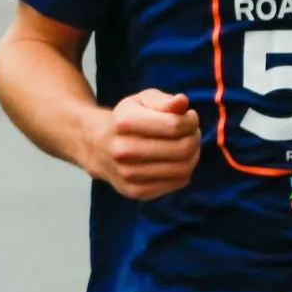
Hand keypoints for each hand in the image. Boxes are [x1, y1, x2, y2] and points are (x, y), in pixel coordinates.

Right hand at [84, 89, 201, 200]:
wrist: (97, 147)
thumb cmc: (126, 119)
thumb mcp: (141, 101)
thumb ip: (163, 100)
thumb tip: (182, 102)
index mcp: (124, 122)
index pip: (175, 125)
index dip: (191, 120)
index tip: (190, 117)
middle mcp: (123, 150)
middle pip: (182, 148)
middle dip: (195, 138)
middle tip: (192, 132)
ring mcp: (128, 174)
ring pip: (183, 168)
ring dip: (194, 155)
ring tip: (186, 145)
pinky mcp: (136, 191)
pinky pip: (178, 182)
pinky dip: (185, 170)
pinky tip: (176, 161)